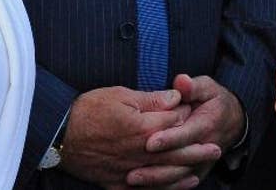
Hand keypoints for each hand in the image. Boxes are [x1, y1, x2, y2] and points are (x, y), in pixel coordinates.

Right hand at [60, 86, 214, 186]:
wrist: (59, 136)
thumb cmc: (88, 110)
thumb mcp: (120, 95)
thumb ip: (151, 99)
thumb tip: (176, 98)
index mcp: (144, 128)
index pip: (174, 122)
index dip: (186, 114)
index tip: (195, 109)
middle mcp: (142, 153)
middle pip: (177, 152)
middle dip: (198, 148)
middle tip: (216, 147)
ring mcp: (131, 171)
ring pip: (167, 173)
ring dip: (188, 169)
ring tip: (204, 165)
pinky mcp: (119, 183)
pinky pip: (149, 189)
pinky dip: (168, 187)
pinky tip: (180, 183)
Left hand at [123, 75, 243, 187]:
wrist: (231, 122)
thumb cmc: (213, 101)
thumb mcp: (207, 88)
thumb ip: (192, 86)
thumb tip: (181, 82)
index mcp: (206, 125)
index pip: (186, 134)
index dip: (168, 139)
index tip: (150, 142)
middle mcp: (204, 148)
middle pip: (179, 162)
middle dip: (156, 168)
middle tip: (132, 171)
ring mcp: (201, 163)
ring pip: (178, 176)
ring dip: (155, 180)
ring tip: (131, 180)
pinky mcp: (196, 172)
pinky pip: (178, 183)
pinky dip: (162, 187)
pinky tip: (141, 188)